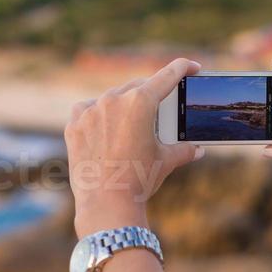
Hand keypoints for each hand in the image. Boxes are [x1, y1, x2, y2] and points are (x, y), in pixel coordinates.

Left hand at [66, 58, 202, 235]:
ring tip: (131, 122)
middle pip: (138, 87)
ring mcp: (91, 111)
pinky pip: (87, 110)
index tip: (192, 67)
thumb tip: (197, 150)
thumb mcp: (165, 161)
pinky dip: (98, 114)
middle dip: (151, 93)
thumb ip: (183, 150)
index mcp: (141, 102)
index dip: (183, 68)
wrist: (106, 204)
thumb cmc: (139, 180)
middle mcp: (114, 99)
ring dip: (124, 105)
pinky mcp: (74, 125)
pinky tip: (104, 126)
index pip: (167, 76)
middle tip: (161, 103)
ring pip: (112, 98)